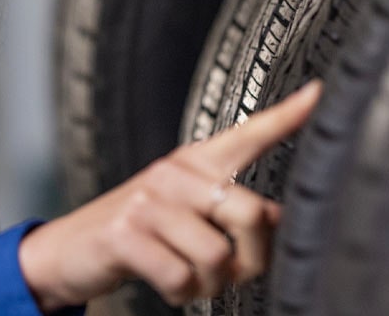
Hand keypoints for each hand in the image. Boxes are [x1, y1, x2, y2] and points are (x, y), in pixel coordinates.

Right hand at [19, 80, 320, 310]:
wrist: (69, 248)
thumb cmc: (138, 231)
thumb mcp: (186, 212)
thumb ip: (233, 210)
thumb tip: (280, 219)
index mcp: (194, 164)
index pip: (248, 135)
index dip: (286, 117)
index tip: (319, 93)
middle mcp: (174, 175)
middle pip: (251, 214)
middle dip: (252, 259)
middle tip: (233, 273)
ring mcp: (148, 202)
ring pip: (217, 256)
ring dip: (211, 284)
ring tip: (192, 279)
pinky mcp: (125, 234)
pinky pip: (181, 277)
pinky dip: (181, 294)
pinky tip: (169, 285)